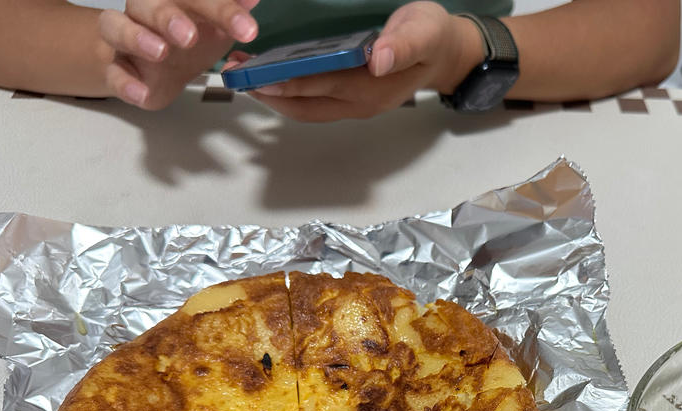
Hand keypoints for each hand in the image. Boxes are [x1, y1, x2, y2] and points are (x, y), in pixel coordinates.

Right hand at [97, 0, 260, 109]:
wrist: (158, 66)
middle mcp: (144, 9)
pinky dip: (125, 82)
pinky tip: (141, 92)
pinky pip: (113, 71)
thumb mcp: (218, 24)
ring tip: (160, 52)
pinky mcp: (118, 67)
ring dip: (136, 37)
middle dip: (167, 17)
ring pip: (115, 27)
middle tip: (189, 35)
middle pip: (146, 4)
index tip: (247, 28)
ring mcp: (127, 37)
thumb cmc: (188, 37)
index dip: (222, 8)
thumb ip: (232, 12)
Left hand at [229, 1, 483, 122]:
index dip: (288, 81)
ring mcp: (354, 104)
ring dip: (273, 96)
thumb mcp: (425, 32)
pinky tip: (270, 77)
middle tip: (235, 74)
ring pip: (305, 108)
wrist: (446, 52)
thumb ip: (403, 45)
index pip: (321, 85)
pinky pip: (313, 102)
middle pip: (305, 104)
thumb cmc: (433, 37)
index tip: (258, 74)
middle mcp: (359, 103)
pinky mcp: (350, 99)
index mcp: (373, 87)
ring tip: (244, 76)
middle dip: (268, 91)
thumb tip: (379, 58)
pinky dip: (288, 93)